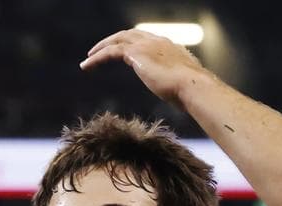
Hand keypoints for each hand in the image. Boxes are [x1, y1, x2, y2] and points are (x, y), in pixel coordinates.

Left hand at [81, 29, 212, 104]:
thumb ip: (181, 85)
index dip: (135, 44)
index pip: (149, 40)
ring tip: (89, 58)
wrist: (193, 86)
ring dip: (102, 47)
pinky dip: (97, 58)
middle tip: (103, 50)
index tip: (126, 53)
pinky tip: (87, 66)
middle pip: (131, 34)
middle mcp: (158, 41)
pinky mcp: (135, 54)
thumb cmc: (194, 93)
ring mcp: (146, 45)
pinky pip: (110, 52)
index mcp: (171, 47)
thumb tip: (184, 96)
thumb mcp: (186, 86)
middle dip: (115, 40)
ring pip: (117, 40)